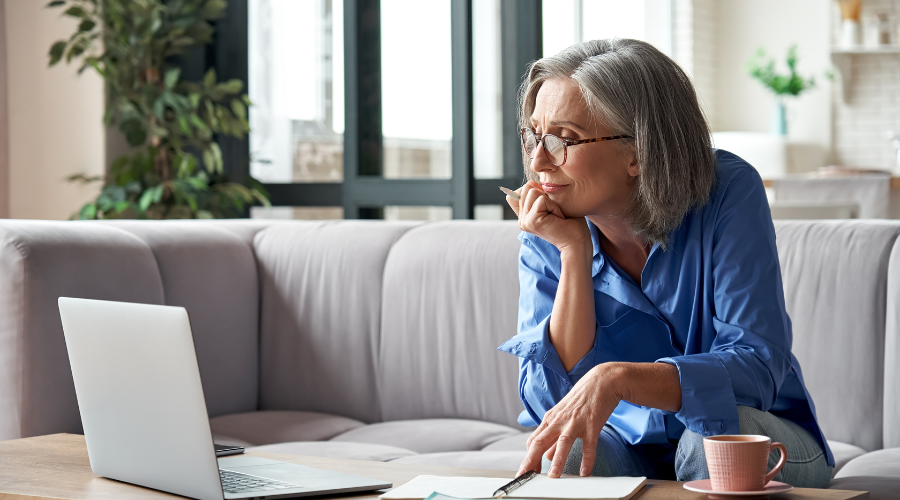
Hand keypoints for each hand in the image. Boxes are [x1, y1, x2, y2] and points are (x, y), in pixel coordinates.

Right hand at [505, 181, 589, 253]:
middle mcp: (522, 219)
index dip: (534, 191)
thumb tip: (531, 183)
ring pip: (532, 191)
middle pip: (526, 188)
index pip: (518, 192)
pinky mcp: (532, 221)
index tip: (548, 207)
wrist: (577, 242)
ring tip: (556, 215)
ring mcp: (525, 221)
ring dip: (550, 201)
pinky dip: (554, 206)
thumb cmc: (570, 223)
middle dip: (545, 195)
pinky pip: (542, 199)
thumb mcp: (552, 204)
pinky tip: (558, 218)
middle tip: (554, 212)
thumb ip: (538, 195)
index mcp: (524, 216)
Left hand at [516, 363, 625, 477]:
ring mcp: (575, 422)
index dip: (528, 458)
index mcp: (550, 419)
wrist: (601, 381)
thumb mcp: (563, 417)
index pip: (533, 441)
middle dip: (531, 460)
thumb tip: (546, 456)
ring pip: (562, 442)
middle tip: (525, 476)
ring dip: (557, 460)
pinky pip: (589, 444)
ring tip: (553, 476)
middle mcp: (559, 421)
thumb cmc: (581, 400)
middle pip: (540, 442)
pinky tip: (585, 472)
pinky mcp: (592, 424)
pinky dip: (587, 459)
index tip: (526, 472)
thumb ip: (554, 437)